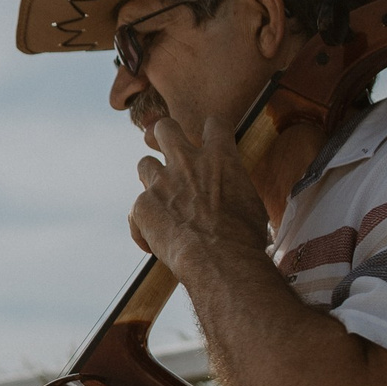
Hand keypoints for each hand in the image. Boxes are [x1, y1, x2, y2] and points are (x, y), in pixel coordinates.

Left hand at [130, 112, 270, 279]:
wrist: (222, 261)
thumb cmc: (244, 238)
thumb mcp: (251, 203)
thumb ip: (233, 188)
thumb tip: (231, 196)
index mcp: (220, 158)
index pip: (215, 124)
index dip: (212, 130)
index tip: (211, 140)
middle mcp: (187, 162)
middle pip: (165, 127)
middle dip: (166, 136)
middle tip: (172, 155)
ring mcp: (161, 182)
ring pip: (144, 164)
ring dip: (151, 179)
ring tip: (162, 201)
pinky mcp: (142, 206)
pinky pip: (135, 212)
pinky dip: (143, 227)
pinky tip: (155, 243)